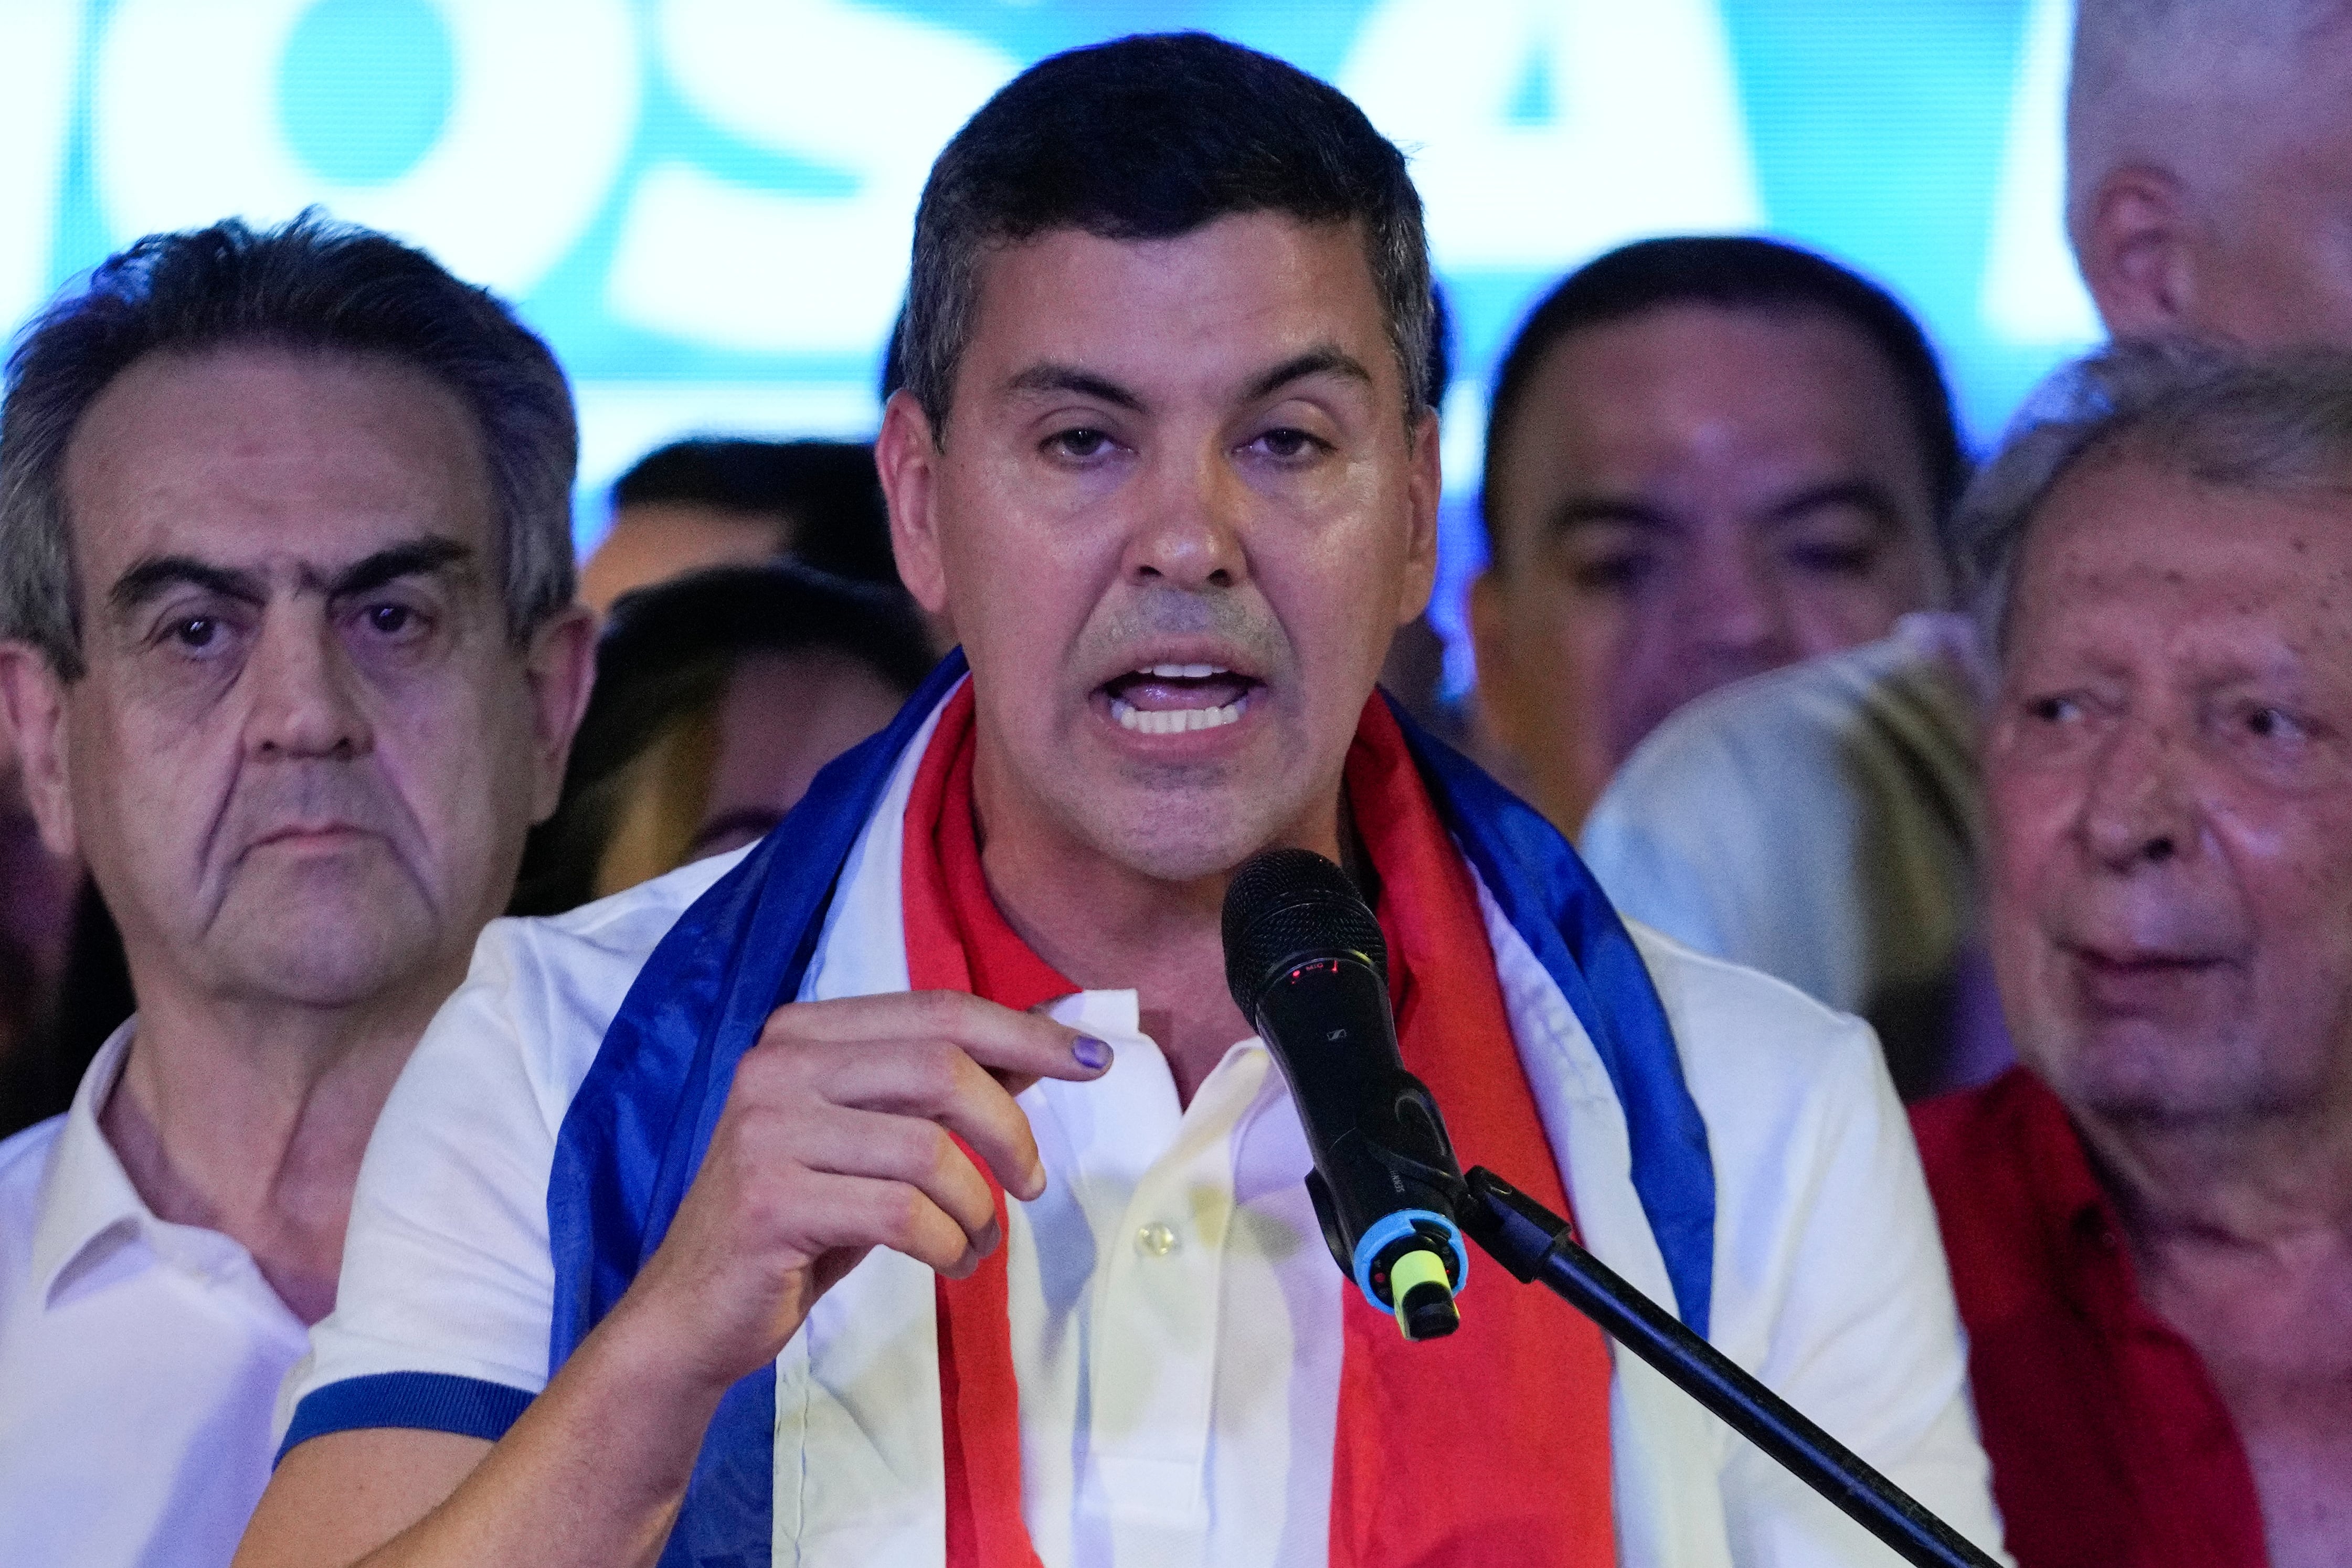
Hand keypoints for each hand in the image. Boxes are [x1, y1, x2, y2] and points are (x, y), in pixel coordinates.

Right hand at [604, 990, 1110, 1396]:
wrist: (694, 1312)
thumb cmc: (801, 1220)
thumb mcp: (875, 1142)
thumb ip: (942, 1093)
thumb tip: (1047, 1049)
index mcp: (804, 1033)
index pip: (937, 1011)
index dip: (1025, 1034)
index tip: (1095, 1061)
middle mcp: (777, 1065)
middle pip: (939, 1067)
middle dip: (1009, 1128)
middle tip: (1033, 1183)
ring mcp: (766, 1132)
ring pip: (926, 1148)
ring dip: (978, 1206)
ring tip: (980, 1241)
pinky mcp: (768, 1202)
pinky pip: (899, 1214)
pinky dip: (948, 1243)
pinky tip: (951, 1263)